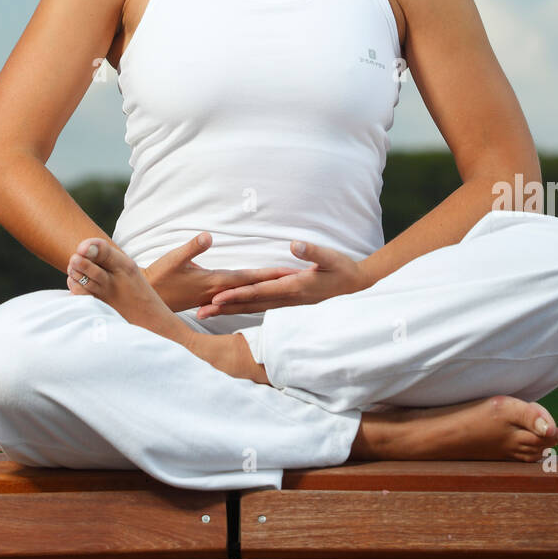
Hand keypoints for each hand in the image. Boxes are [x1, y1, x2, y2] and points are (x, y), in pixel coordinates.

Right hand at [141, 232, 306, 316]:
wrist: (146, 299)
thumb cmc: (159, 276)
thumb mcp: (173, 259)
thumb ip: (192, 248)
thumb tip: (209, 235)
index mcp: (215, 282)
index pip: (250, 278)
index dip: (271, 275)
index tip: (292, 272)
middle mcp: (220, 292)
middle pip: (255, 288)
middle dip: (278, 284)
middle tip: (302, 279)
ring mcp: (216, 298)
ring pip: (249, 295)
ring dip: (268, 291)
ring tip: (289, 288)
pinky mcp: (211, 300)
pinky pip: (239, 299)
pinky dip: (252, 298)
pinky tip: (260, 299)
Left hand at [194, 240, 366, 316]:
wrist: (358, 287)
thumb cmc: (344, 269)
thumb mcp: (330, 257)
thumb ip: (311, 252)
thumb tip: (293, 244)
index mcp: (293, 287)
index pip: (259, 291)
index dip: (236, 294)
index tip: (215, 298)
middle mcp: (287, 299)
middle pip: (250, 305)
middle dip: (225, 308)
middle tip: (199, 313)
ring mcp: (289, 304)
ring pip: (254, 309)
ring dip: (231, 311)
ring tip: (208, 314)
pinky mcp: (291, 303)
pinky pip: (263, 308)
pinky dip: (246, 310)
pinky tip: (235, 310)